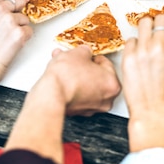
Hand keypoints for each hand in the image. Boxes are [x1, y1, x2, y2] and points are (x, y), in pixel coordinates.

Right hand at [0, 0, 31, 114]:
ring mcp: (10, 20)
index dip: (14, 1)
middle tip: (11, 25)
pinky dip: (25, 38)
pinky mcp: (19, 33)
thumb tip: (12, 3)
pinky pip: (30, 31)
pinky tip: (13, 44)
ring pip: (25, 19)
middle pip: (21, 0)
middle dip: (19, 12)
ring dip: (21, 28)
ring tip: (7, 38)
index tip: (15, 5)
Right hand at [4, 45, 119, 163]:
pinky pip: (78, 95)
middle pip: (97, 77)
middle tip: (75, 59)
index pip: (106, 64)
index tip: (87, 55)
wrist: (51, 93)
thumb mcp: (79, 53)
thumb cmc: (67, 76)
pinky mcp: (78, 112)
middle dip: (84, 66)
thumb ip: (85, 51)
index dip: (93, 56)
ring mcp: (91, 108)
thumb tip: (84, 52)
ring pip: (87, 86)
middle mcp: (106, 100)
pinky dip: (71, 87)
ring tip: (64, 65)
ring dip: (76, 75)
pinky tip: (62, 77)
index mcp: (113, 85)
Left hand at [121, 14, 163, 151]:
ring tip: (145, 33)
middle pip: (160, 18)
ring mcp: (143, 50)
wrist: (153, 113)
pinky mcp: (128, 56)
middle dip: (160, 21)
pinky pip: (130, 40)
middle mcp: (160, 45)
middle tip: (158, 27)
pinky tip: (136, 50)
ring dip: (146, 27)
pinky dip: (134, 43)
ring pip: (143, 23)